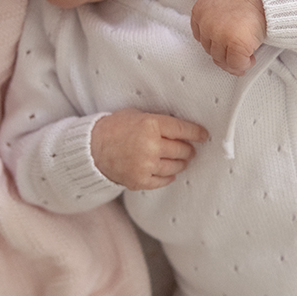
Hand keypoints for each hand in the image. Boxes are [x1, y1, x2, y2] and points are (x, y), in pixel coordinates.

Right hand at [91, 108, 208, 189]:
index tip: (204, 135)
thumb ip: (159, 121)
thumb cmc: (115, 128)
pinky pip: (164, 180)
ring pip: (176, 166)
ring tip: (180, 159)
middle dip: (188, 149)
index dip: (197, 133)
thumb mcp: (137, 115)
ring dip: (181, 163)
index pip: (183, 130)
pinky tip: (168, 171)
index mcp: (151, 125)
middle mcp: (151, 145)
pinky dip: (169, 176)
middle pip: (182, 150)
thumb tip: (181, 127)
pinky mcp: (140, 180)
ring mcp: (146, 165)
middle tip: (189, 148)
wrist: (91, 149)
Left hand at [191, 0, 266, 75]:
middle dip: (224, 54)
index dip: (214, 44)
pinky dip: (244, 64)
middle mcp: (206, 25)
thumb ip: (216, 18)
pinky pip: (236, 64)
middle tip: (235, 56)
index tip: (223, 47)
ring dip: (234, 61)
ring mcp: (219, 36)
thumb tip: (221, 40)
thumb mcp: (222, 0)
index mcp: (199, 11)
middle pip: (210, 50)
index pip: (201, 37)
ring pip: (222, 59)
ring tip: (245, 56)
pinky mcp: (235, 45)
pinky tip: (251, 58)